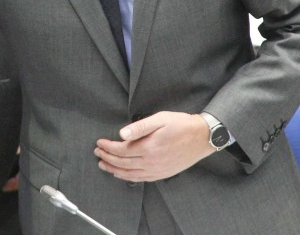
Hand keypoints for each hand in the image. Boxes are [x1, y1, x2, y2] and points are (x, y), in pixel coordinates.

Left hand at [94, 111, 213, 181]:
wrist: (202, 138)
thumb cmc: (181, 125)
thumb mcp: (160, 119)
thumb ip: (139, 127)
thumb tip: (121, 134)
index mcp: (149, 147)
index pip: (121, 150)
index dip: (108, 147)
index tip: (99, 142)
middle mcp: (152, 162)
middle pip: (122, 163)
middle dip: (107, 158)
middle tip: (97, 152)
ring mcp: (158, 170)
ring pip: (130, 174)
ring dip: (114, 170)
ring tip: (103, 165)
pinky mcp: (163, 174)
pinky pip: (142, 179)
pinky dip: (128, 177)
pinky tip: (122, 174)